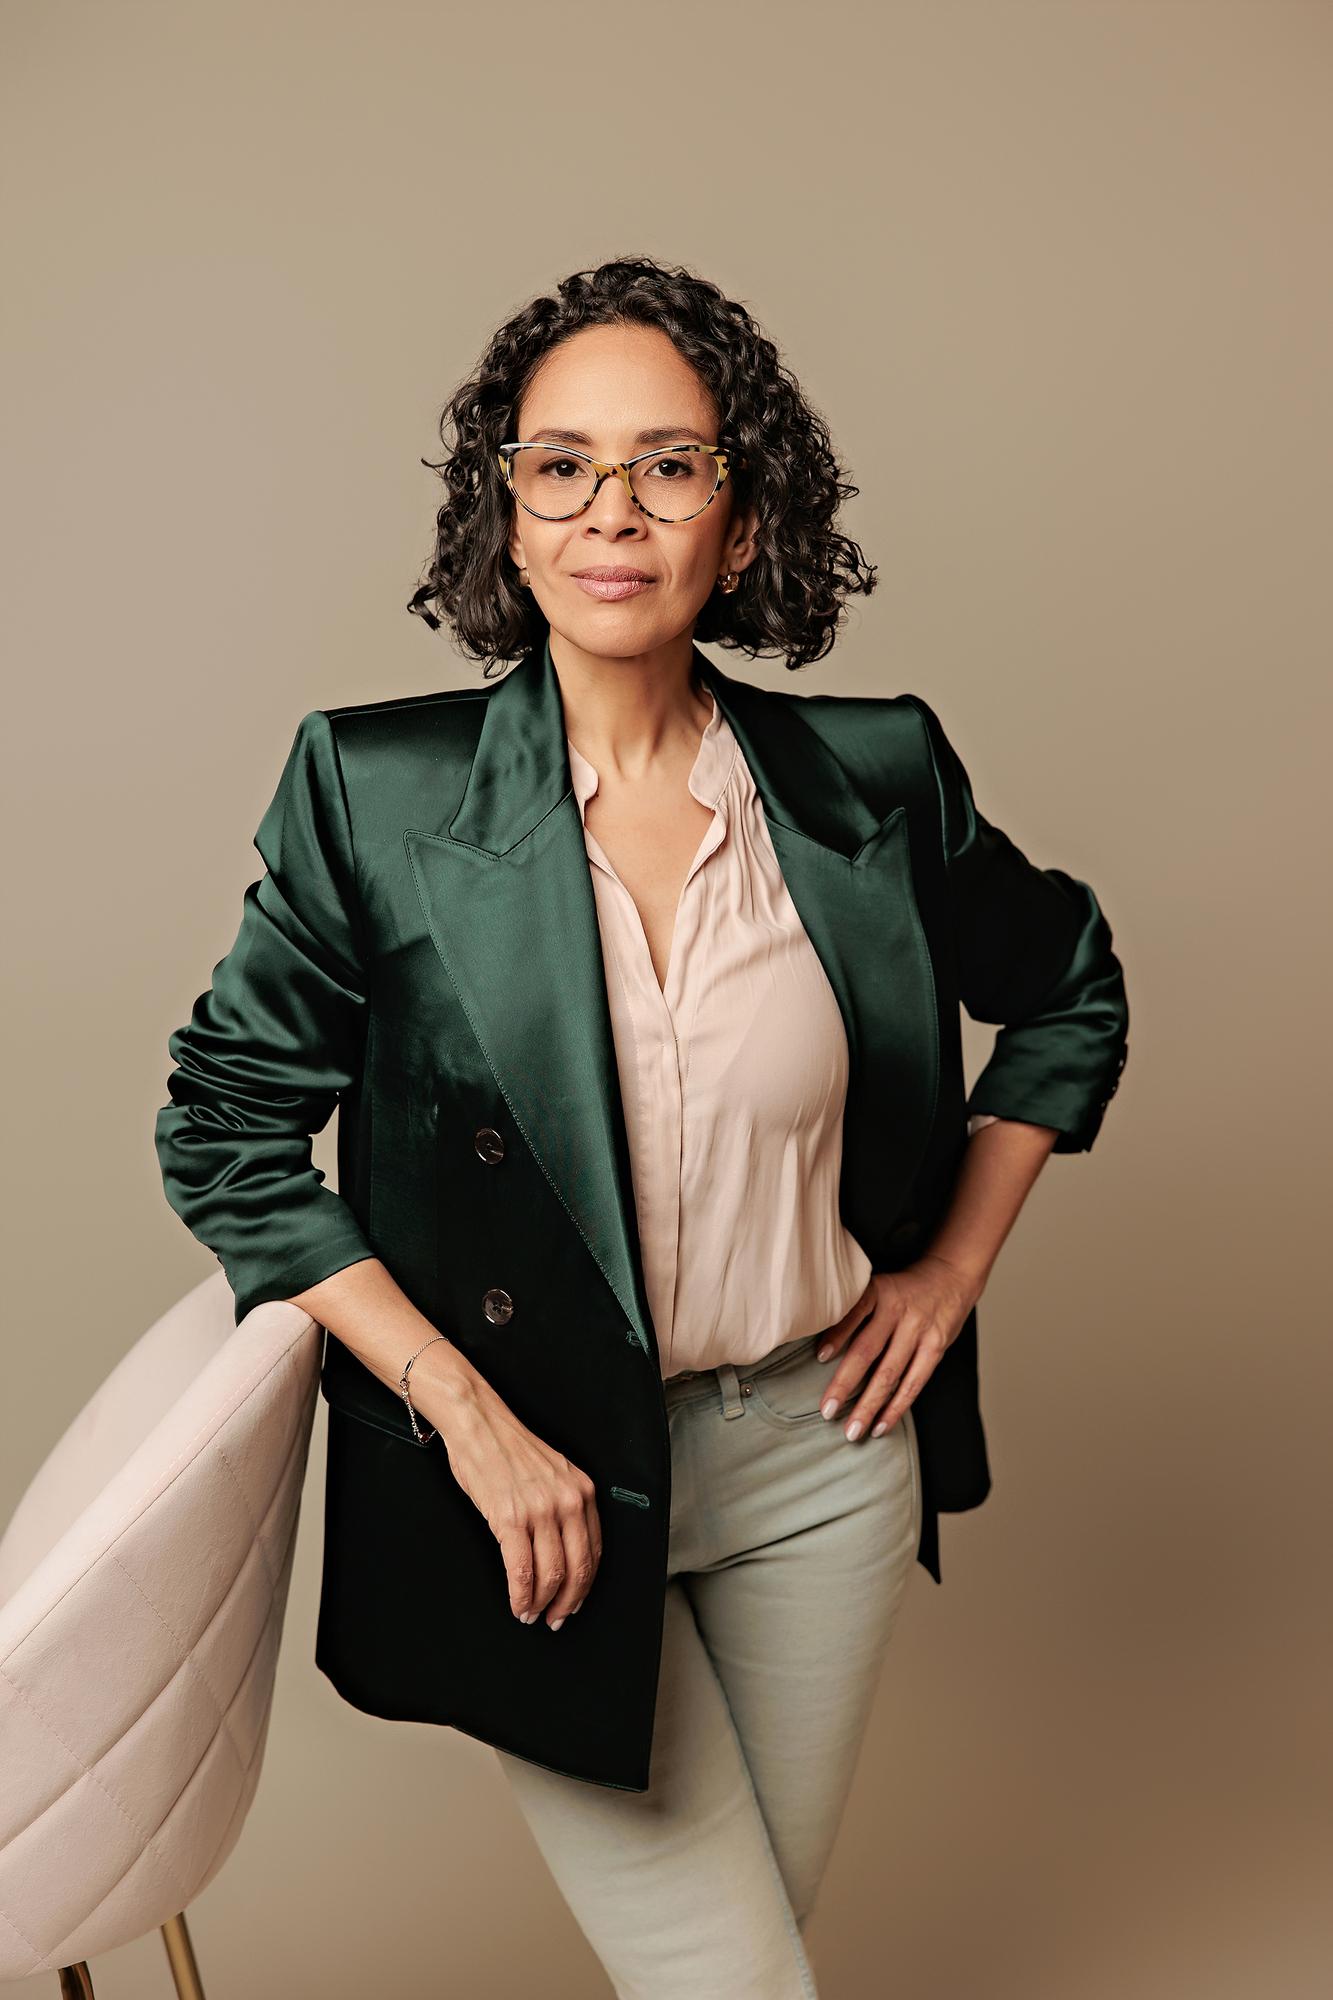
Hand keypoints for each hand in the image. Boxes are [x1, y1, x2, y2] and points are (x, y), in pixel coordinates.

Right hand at [415, 1362, 602, 1629]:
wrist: (478, 1423)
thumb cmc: (507, 1447)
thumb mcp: (552, 1472)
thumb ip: (563, 1504)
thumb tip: (562, 1549)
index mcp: (581, 1490)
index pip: (594, 1550)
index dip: (584, 1584)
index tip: (574, 1601)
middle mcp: (567, 1500)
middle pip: (578, 1568)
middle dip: (567, 1602)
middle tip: (556, 1619)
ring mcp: (539, 1510)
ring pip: (551, 1574)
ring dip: (541, 1604)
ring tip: (531, 1615)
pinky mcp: (510, 1518)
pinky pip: (521, 1570)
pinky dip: (520, 1595)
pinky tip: (517, 1605)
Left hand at [813, 1257, 983, 1440]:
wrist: (951, 1276)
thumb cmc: (903, 1289)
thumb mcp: (878, 1286)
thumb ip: (856, 1310)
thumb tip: (820, 1346)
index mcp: (879, 1291)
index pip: (854, 1312)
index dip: (837, 1334)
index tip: (819, 1357)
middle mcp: (898, 1310)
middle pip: (868, 1350)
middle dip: (846, 1384)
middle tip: (827, 1411)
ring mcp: (919, 1331)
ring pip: (890, 1374)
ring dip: (869, 1406)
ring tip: (851, 1431)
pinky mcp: (936, 1348)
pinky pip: (914, 1384)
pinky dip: (895, 1408)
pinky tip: (880, 1426)